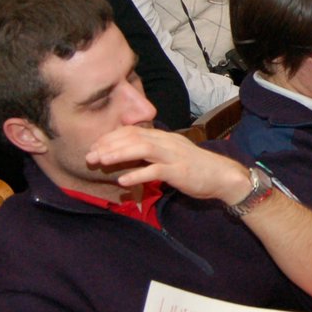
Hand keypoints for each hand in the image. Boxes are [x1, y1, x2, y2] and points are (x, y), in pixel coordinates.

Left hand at [95, 126, 252, 200]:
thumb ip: (153, 155)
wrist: (222, 176)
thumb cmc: (196, 168)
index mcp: (164, 137)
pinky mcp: (179, 171)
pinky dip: (137, 174)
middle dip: (109, 145)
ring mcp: (173, 156)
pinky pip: (155, 171)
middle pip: (133, 137)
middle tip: (89, 155)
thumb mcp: (172, 156)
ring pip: (141, 149)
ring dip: (118, 155)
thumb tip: (131, 157)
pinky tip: (123, 180)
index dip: (112, 137)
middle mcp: (167, 142)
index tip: (95, 146)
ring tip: (100, 162)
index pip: (133, 131)